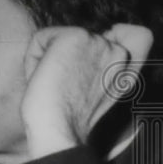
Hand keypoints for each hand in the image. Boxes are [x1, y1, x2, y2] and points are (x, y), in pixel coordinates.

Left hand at [21, 24, 152, 161]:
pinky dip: (33, 59)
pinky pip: (40, 38)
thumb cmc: (68, 119)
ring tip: (57, 86)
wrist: (59, 132)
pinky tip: (46, 78)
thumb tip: (116, 31)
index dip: (100, 50)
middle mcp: (119, 52)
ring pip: (56, 39)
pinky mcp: (77, 37)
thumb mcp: (97, 92)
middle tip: (67, 90)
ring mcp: (99, 43)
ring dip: (47, 61)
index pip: (128, 36)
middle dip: (64, 61)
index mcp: (128, 68)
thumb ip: (106, 62)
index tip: (87, 78)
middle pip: (75, 41)